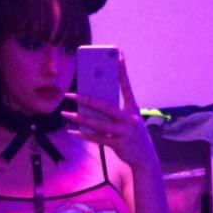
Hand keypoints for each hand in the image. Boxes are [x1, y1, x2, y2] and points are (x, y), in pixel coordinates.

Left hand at [62, 53, 156, 169]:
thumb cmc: (133, 135)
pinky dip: (85, 135)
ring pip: (98, 123)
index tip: (117, 54)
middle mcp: (129, 119)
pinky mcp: (119, 145)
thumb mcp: (129, 121)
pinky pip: (98, 138)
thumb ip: (114, 111)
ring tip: (66, 114)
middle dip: (85, 99)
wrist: (146, 159)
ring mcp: (125, 132)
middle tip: (69, 94)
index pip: (126, 86)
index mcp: (133, 108)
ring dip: (80, 119)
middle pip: (105, 106)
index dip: (122, 70)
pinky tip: (73, 131)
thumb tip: (92, 104)